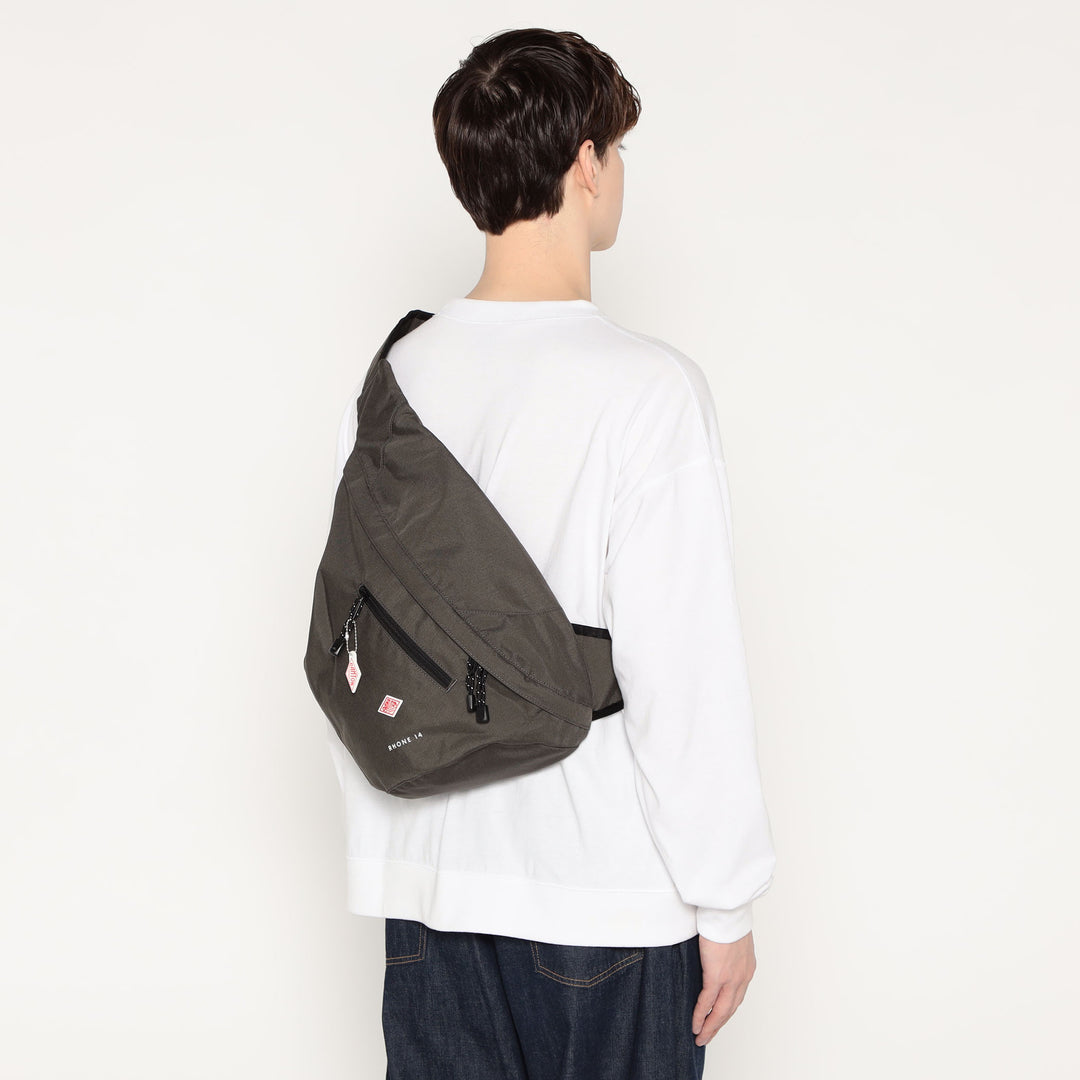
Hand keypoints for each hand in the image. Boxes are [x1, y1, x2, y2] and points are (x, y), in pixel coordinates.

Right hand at [692, 929, 755, 1046]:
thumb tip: (716, 957)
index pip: (737, 997)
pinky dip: (701, 1015)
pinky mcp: (717, 976)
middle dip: (718, 1025)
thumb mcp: (732, 939)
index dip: (726, 1011)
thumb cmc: (727, 918)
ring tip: (700, 1036)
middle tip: (707, 1036)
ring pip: (721, 1011)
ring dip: (710, 1026)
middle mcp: (742, 978)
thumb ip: (727, 953)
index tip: (718, 1019)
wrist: (728, 911)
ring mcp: (730, 979)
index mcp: (746, 969)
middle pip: (730, 1009)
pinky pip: (707, 1001)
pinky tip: (695, 1024)